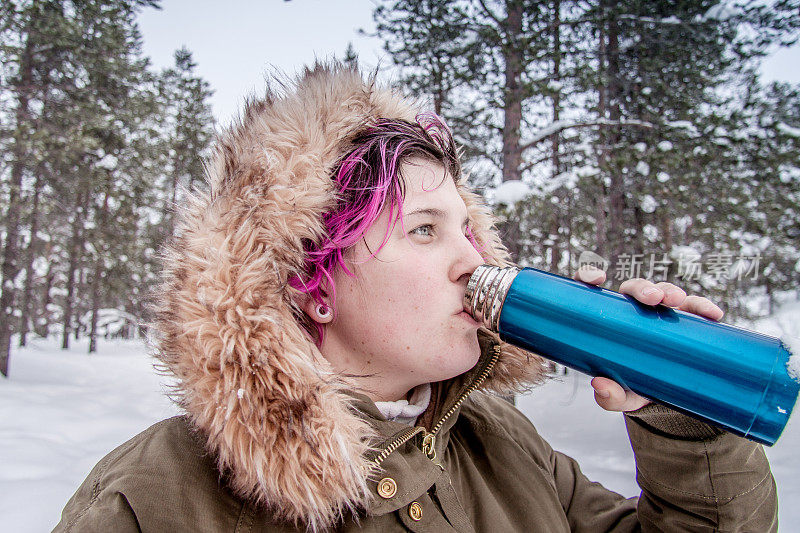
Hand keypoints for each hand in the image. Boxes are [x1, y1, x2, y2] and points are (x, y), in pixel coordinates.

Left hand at [572, 266, 723, 411]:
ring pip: (663, 292)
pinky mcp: (687, 320)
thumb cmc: (634, 388)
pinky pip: (695, 308)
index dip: (590, 276)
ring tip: (677, 301)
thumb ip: (609, 396)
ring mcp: (661, 313)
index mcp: (610, 320)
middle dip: (642, 288)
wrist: (666, 398)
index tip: (596, 278)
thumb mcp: (621, 397)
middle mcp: (634, 311)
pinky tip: (712, 314)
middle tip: (650, 298)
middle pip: (634, 288)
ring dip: (670, 291)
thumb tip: (601, 385)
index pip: (594, 290)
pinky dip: (703, 307)